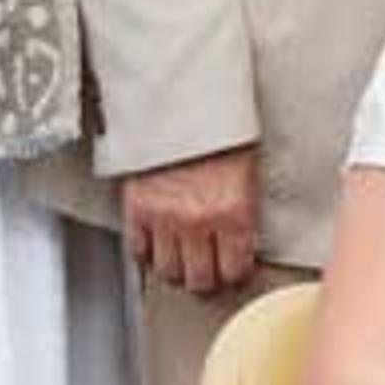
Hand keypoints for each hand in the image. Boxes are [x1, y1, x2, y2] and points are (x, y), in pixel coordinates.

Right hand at [124, 145, 258, 294]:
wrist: (181, 104)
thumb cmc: (219, 131)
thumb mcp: (249, 172)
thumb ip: (244, 212)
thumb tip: (244, 243)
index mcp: (234, 212)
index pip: (234, 269)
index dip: (235, 274)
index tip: (233, 272)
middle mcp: (198, 221)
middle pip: (200, 279)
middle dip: (206, 280)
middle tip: (208, 274)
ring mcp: (164, 218)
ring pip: (168, 272)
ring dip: (177, 271)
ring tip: (183, 264)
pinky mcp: (136, 209)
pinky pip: (138, 251)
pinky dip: (147, 254)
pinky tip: (157, 247)